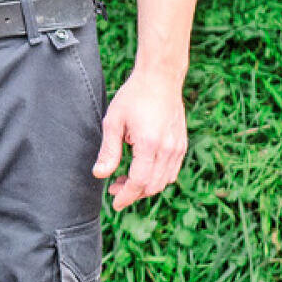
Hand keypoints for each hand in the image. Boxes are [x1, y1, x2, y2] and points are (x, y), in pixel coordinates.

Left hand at [91, 70, 187, 210]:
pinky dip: (157, 178)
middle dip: (132, 193)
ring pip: (164, 181)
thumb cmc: (134, 96)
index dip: (125, 196)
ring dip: (145, 187)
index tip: (114, 203)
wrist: (160, 78)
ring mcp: (178, 148)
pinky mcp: (182, 145)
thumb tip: (99, 175)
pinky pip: (172, 171)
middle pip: (152, 186)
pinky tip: (142, 170)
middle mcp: (168, 149)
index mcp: (149, 144)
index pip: (138, 182)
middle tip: (113, 188)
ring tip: (125, 180)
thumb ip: (108, 151)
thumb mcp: (113, 121)